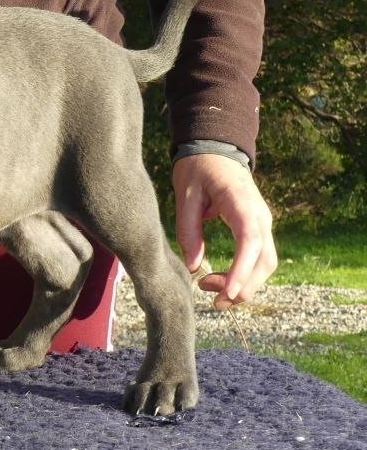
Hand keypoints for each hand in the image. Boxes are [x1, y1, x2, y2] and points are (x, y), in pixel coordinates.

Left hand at [173, 153, 277, 310]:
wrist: (215, 149)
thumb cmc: (198, 168)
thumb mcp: (185, 194)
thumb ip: (188, 229)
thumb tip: (193, 267)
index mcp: (242, 205)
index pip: (249, 243)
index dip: (241, 271)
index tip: (227, 293)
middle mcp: (260, 217)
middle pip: (264, 262)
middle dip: (242, 287)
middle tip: (212, 300)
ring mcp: (262, 224)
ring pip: (265, 264)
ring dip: (243, 285)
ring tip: (210, 291)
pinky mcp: (257, 229)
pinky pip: (258, 258)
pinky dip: (244, 275)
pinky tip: (221, 281)